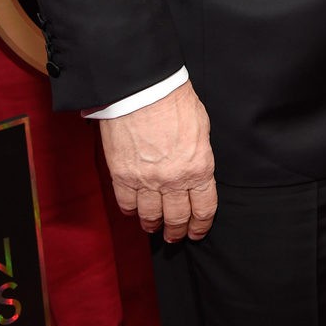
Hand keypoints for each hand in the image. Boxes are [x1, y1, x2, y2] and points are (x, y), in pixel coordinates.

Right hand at [99, 82, 216, 240]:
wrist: (144, 89)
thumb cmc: (175, 100)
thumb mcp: (201, 127)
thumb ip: (199, 155)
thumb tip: (195, 170)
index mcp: (199, 168)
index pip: (203, 209)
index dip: (201, 225)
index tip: (197, 231)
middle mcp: (173, 180)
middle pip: (176, 218)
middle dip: (177, 231)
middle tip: (175, 236)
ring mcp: (146, 180)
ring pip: (150, 216)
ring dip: (153, 225)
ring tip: (154, 227)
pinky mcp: (122, 175)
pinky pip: (126, 204)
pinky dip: (131, 211)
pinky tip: (134, 211)